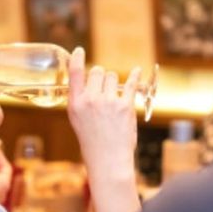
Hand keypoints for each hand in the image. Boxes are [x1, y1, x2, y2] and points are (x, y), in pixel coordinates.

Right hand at [66, 47, 140, 172]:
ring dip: (115, 83)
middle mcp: (90, 100)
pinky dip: (135, 76)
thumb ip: (80, 100)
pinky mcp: (125, 107)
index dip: (77, 59)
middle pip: (97, 72)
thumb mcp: (77, 120)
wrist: (107, 160)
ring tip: (114, 98)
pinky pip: (131, 84)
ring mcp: (108, 102)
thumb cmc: (92, 141)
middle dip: (101, 77)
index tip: (79, 51)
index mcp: (75, 104)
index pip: (75, 73)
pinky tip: (137, 71)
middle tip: (104, 89)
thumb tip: (89, 81)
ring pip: (113, 76)